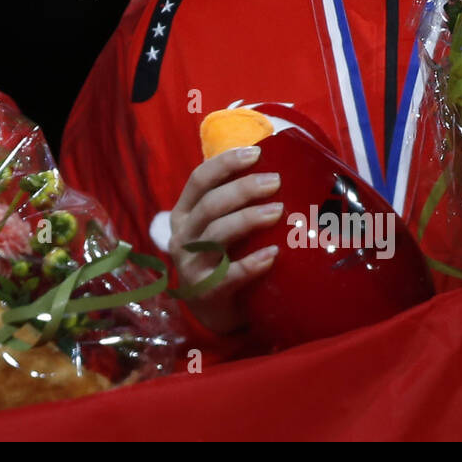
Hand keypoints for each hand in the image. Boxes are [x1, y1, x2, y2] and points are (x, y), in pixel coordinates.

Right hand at [169, 145, 282, 334]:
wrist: (209, 309)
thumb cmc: (220, 257)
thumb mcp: (216, 226)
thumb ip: (233, 203)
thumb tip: (278, 168)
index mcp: (184, 213)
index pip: (199, 180)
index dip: (225, 164)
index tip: (255, 153)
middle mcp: (183, 235)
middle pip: (210, 205)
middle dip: (243, 189)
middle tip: (275, 182)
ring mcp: (191, 264)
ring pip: (217, 235)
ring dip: (248, 219)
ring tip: (278, 212)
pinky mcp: (205, 290)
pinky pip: (229, 275)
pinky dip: (252, 263)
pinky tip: (273, 254)